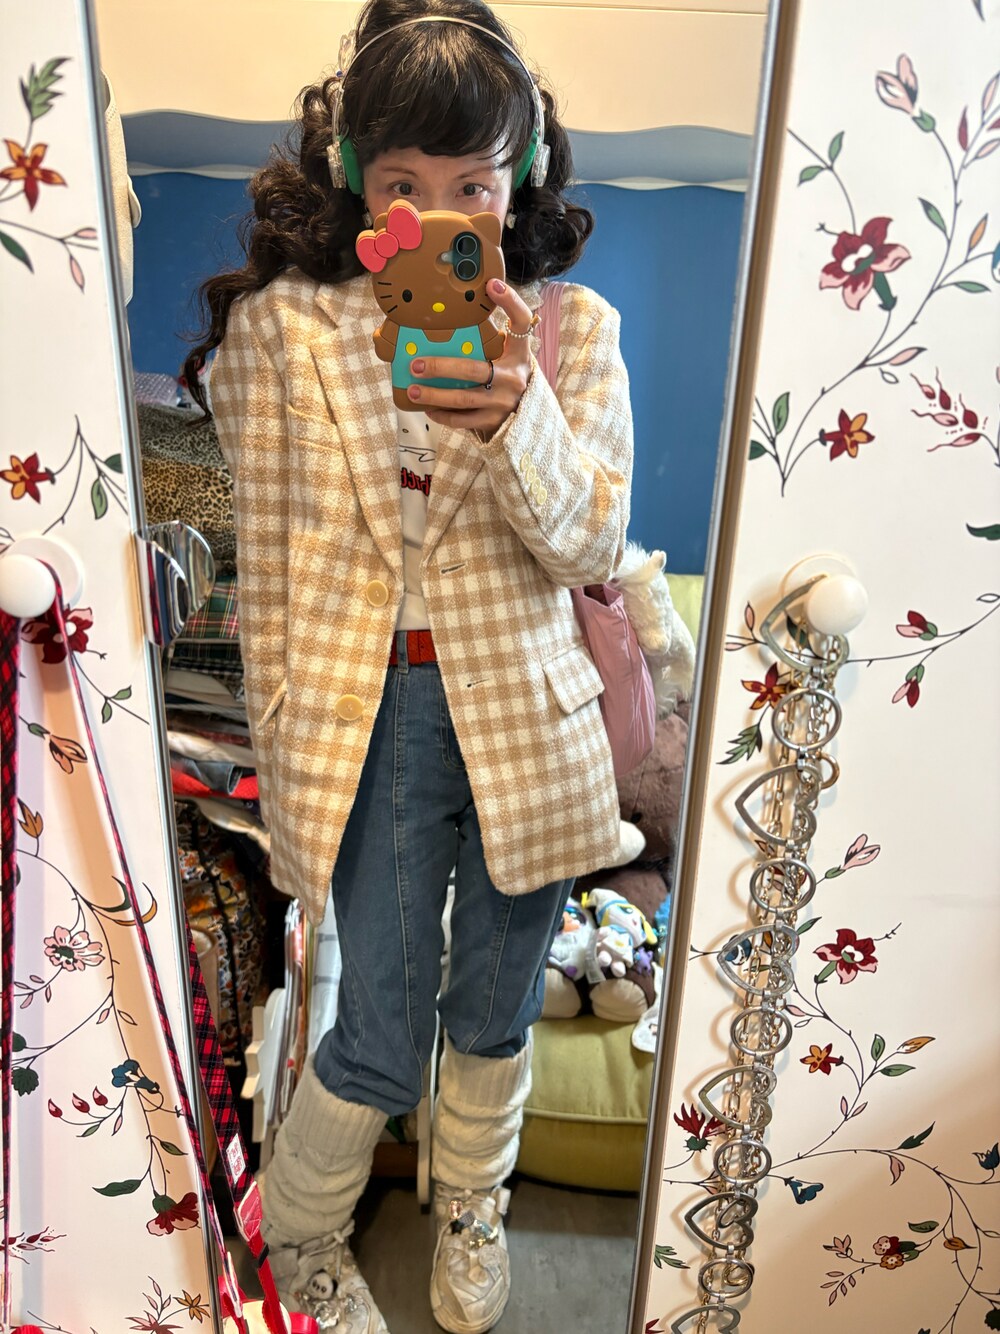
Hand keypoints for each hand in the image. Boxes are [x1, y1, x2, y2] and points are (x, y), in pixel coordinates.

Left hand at [404, 279, 536, 436]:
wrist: (527, 418)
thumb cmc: (506, 378)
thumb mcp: (506, 357)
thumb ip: (488, 341)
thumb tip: (449, 319)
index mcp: (518, 353)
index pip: (521, 322)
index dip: (510, 302)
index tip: (491, 285)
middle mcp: (513, 377)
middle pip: (473, 369)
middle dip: (441, 367)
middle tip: (416, 364)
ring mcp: (503, 402)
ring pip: (464, 398)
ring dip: (435, 395)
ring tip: (414, 390)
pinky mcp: (494, 422)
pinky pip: (464, 420)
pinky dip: (444, 415)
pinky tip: (429, 409)